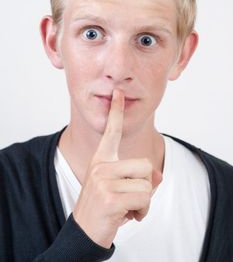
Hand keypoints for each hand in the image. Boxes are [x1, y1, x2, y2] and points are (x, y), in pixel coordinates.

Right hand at [73, 89, 161, 247]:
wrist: (84, 231)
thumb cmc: (103, 207)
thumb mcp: (121, 189)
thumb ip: (141, 178)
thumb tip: (159, 175)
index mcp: (102, 160)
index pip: (111, 131)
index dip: (116, 111)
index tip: (119, 93)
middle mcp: (101, 165)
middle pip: (145, 165)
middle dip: (145, 185)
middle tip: (129, 198)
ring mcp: (104, 180)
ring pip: (147, 183)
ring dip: (143, 200)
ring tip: (126, 207)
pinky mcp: (110, 197)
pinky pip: (144, 198)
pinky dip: (142, 211)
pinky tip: (127, 216)